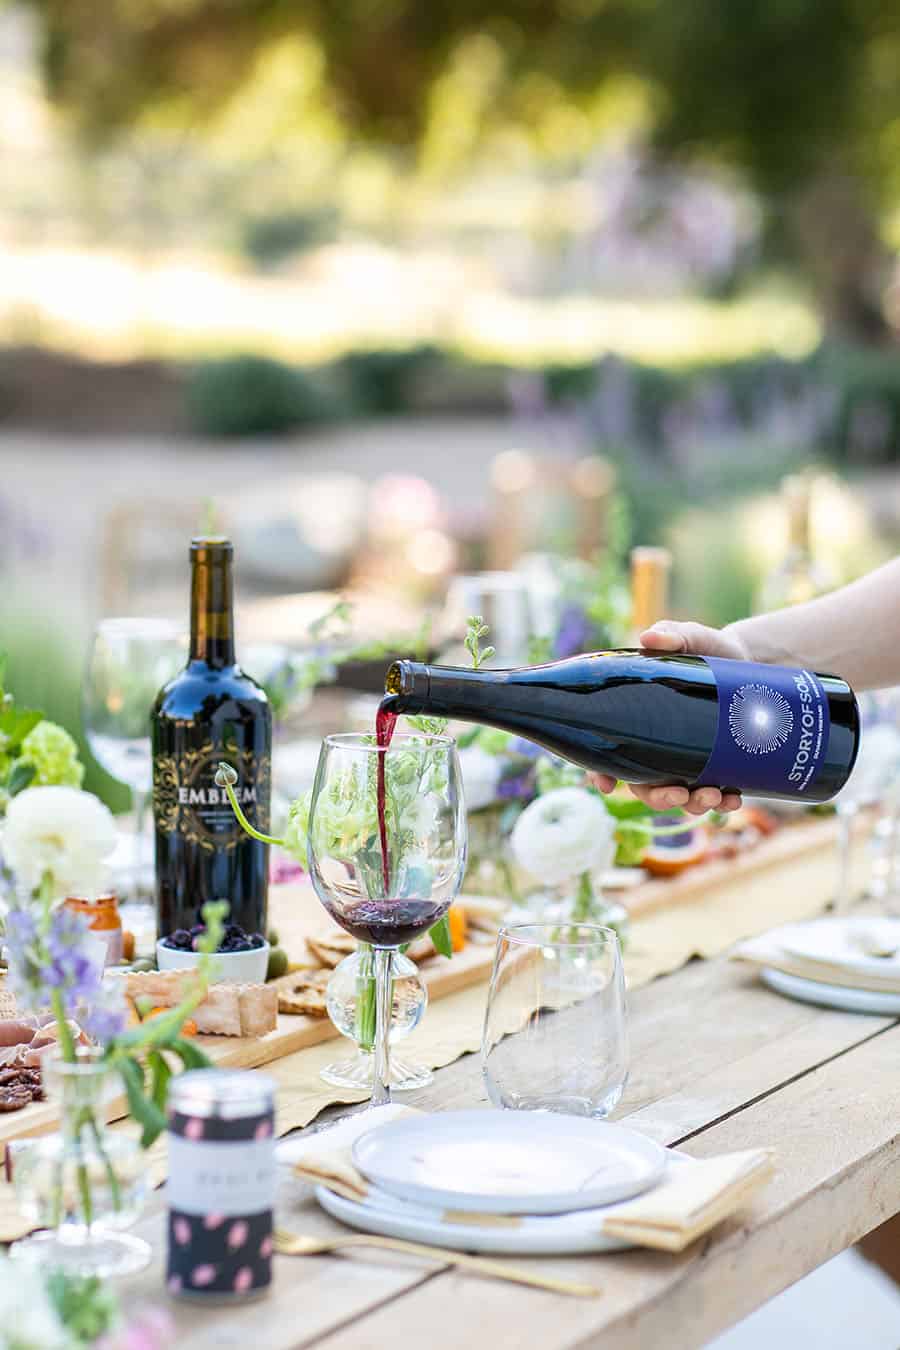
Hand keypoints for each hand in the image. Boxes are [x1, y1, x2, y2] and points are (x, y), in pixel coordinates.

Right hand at [591, 620, 751, 814]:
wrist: (750, 661)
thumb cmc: (708, 648)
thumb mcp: (691, 638)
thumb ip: (671, 636)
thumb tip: (648, 638)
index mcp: (638, 718)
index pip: (608, 752)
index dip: (600, 773)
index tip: (607, 786)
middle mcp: (658, 745)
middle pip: (644, 785)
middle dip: (658, 797)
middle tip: (678, 793)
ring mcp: (688, 759)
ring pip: (680, 796)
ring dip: (692, 805)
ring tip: (714, 796)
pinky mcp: (718, 766)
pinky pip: (716, 795)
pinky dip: (724, 804)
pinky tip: (734, 799)